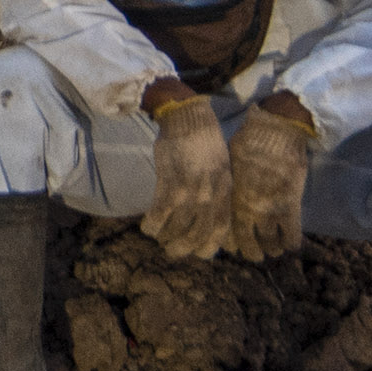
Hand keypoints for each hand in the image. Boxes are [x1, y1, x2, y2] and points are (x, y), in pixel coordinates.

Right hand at [141, 96, 233, 259]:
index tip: (199, 253)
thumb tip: (209, 214)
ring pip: (177, 227)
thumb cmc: (205, 141)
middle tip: (172, 250)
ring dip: (166, 237)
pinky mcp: (169, 182)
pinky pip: (160, 213)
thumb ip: (217, 190)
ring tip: (159, 236)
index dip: (210, 245)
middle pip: (198, 233)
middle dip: (183, 247)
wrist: (189, 117)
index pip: (220, 228)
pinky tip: (147, 227)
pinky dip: (152, 225)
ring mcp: (190, 189)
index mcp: (224, 189)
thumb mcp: (222, 166)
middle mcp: (209, 193)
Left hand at [220, 101, 315, 259]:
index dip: (231, 243)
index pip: (226, 232)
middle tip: (257, 255)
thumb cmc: (248, 143)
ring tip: (274, 249)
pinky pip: (291, 234)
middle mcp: (247, 210)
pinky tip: (291, 245)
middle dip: (252, 253)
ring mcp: (269, 210)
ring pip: (270, 243)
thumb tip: (220, 194)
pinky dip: (291, 243)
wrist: (275, 132)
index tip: (235, 246)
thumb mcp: (228, 164)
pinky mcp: (290, 206)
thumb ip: (227, 185)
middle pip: (248, 244)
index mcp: (231, 200)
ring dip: (272, 249)